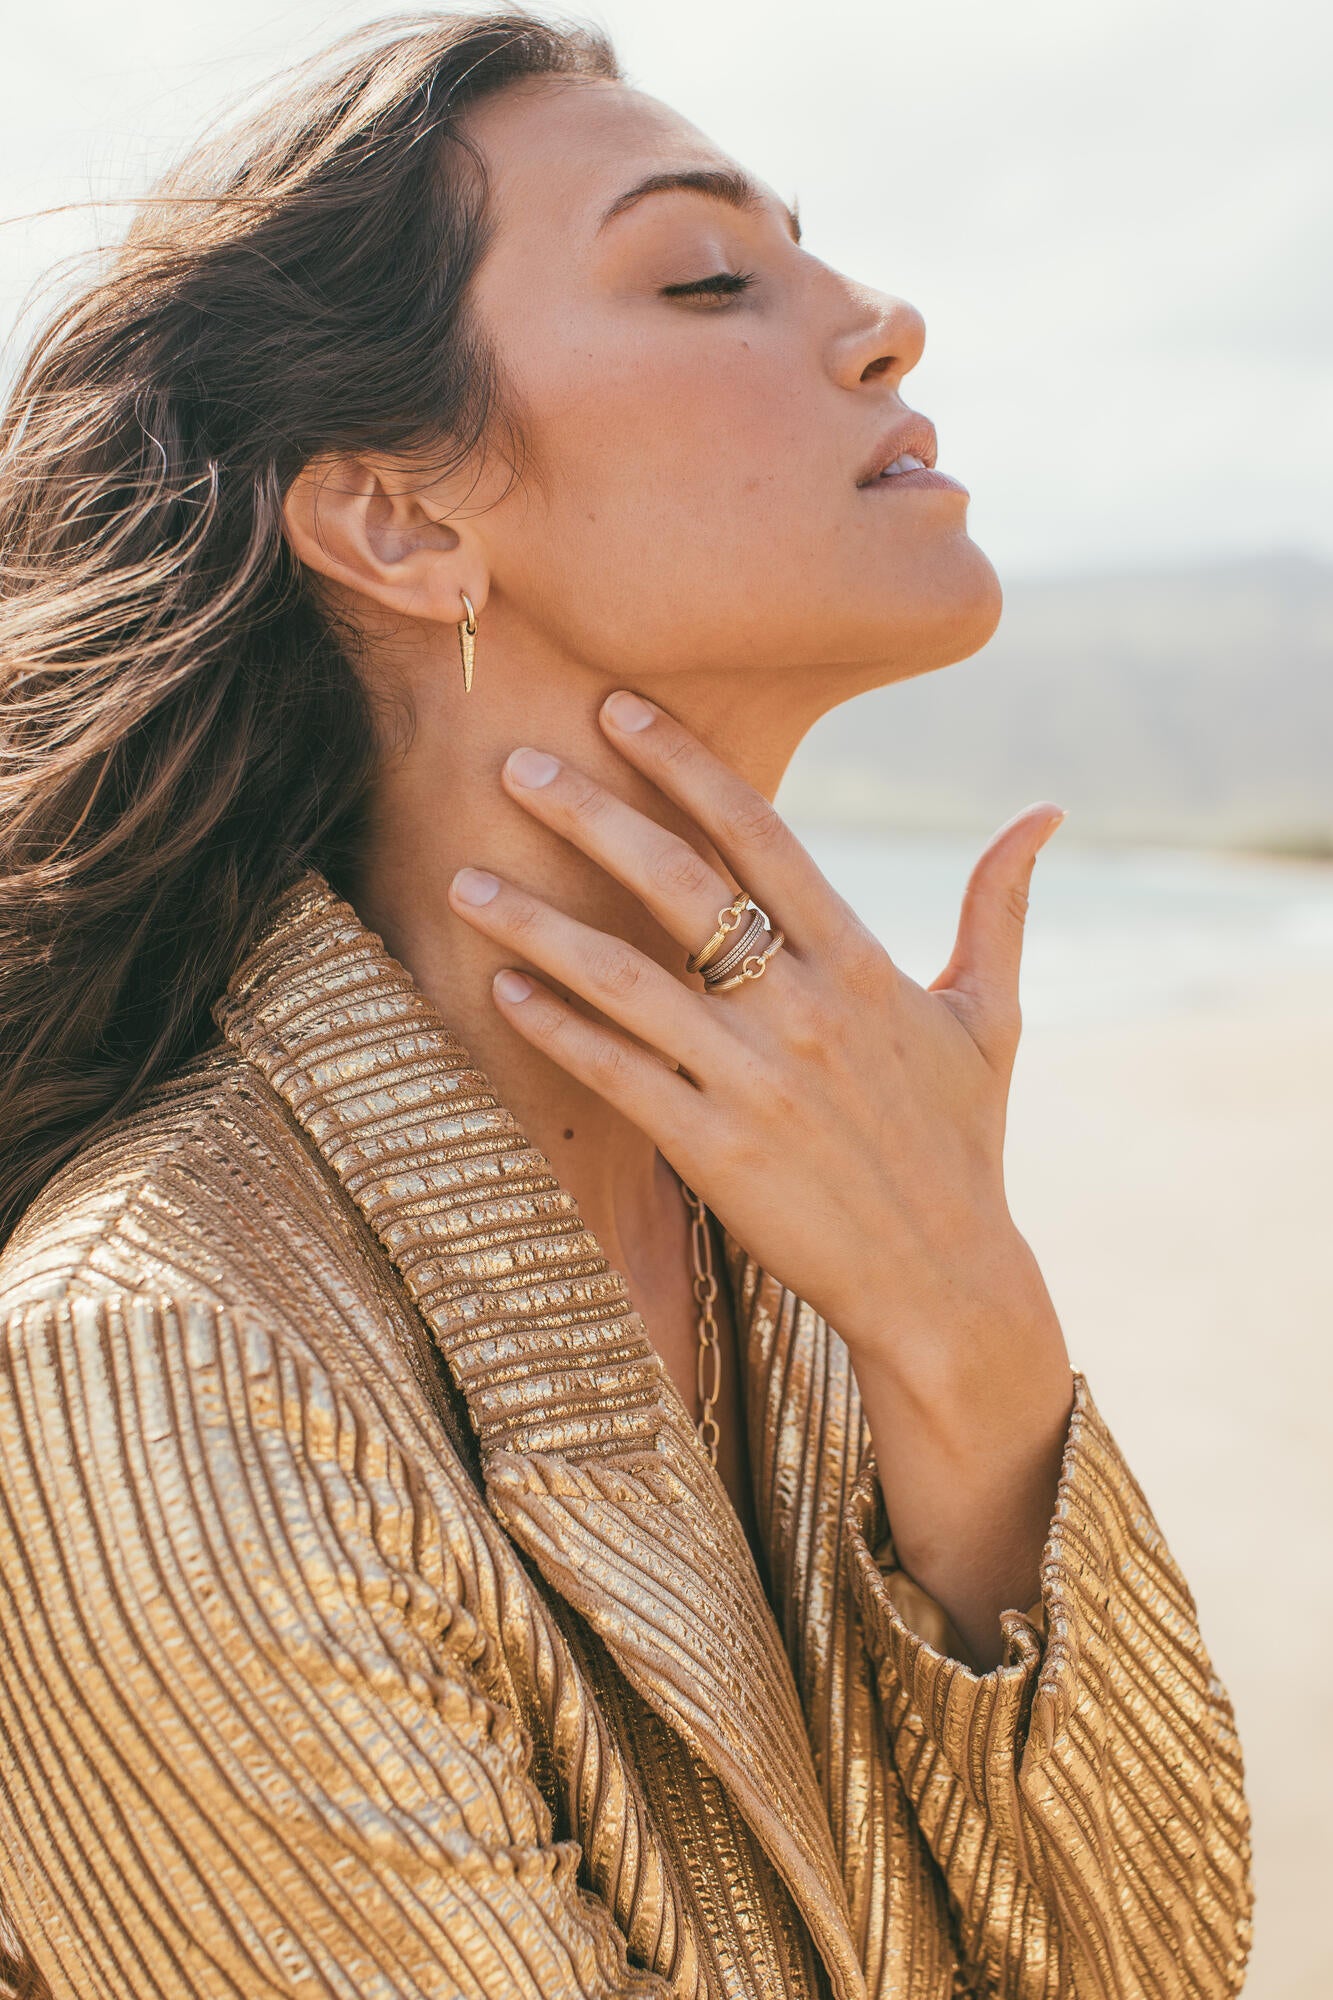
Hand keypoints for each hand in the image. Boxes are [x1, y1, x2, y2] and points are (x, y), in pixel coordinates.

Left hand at [449, 689, 1064, 1387]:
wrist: (944, 1281)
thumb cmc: (962, 1142)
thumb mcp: (989, 1017)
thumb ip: (998, 905)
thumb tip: (1045, 811)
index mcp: (862, 964)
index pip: (761, 836)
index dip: (685, 765)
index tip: (619, 709)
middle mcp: (803, 1009)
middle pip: (678, 884)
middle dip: (589, 814)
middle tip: (512, 761)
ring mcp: (753, 1081)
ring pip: (624, 978)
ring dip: (537, 923)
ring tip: (466, 878)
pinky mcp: (713, 1151)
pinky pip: (617, 1074)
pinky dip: (556, 1028)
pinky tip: (501, 988)